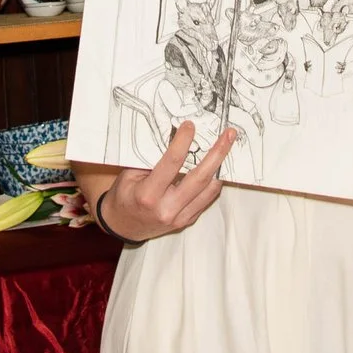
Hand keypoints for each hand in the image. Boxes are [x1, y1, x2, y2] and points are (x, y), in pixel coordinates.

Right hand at [97, 120, 235, 243]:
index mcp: (148, 195)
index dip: (182, 142)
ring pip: (209, 190)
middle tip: (229, 134)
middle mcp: (167, 208)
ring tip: (227, 146)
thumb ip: (151, 160)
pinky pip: (207, 198)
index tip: (190, 126)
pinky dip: (214, 181)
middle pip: (199, 178)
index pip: (171, 164)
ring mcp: (180, 217)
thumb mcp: (129, 175)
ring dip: (221, 166)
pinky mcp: (188, 220)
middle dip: (217, 154)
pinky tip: (218, 165)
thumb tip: (175, 137)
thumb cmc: (125, 196)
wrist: (124, 226)